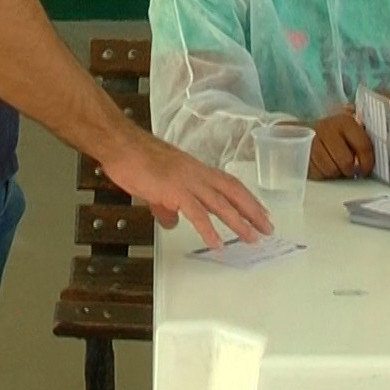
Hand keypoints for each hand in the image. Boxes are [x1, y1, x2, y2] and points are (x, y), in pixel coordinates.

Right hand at [99, 132, 271, 248]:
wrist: (121, 146)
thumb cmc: (136, 160)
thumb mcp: (157, 186)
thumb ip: (167, 206)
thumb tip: (172, 222)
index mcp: (195, 170)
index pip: (229, 184)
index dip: (247, 199)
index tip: (260, 211)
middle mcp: (197, 173)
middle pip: (233, 192)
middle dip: (252, 211)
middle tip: (267, 228)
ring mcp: (187, 181)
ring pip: (220, 203)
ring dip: (239, 222)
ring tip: (251, 238)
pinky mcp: (174, 190)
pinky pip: (196, 213)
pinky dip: (208, 229)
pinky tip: (217, 243)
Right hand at [306, 109, 375, 179]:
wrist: (305, 131)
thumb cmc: (336, 133)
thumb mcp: (352, 128)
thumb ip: (367, 135)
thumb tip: (387, 142)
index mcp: (346, 122)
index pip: (363, 146)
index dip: (367, 162)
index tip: (366, 168)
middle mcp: (329, 129)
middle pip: (346, 162)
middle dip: (351, 170)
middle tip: (352, 170)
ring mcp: (313, 141)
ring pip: (331, 169)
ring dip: (337, 172)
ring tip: (338, 167)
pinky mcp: (303, 153)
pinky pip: (317, 172)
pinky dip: (323, 173)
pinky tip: (326, 166)